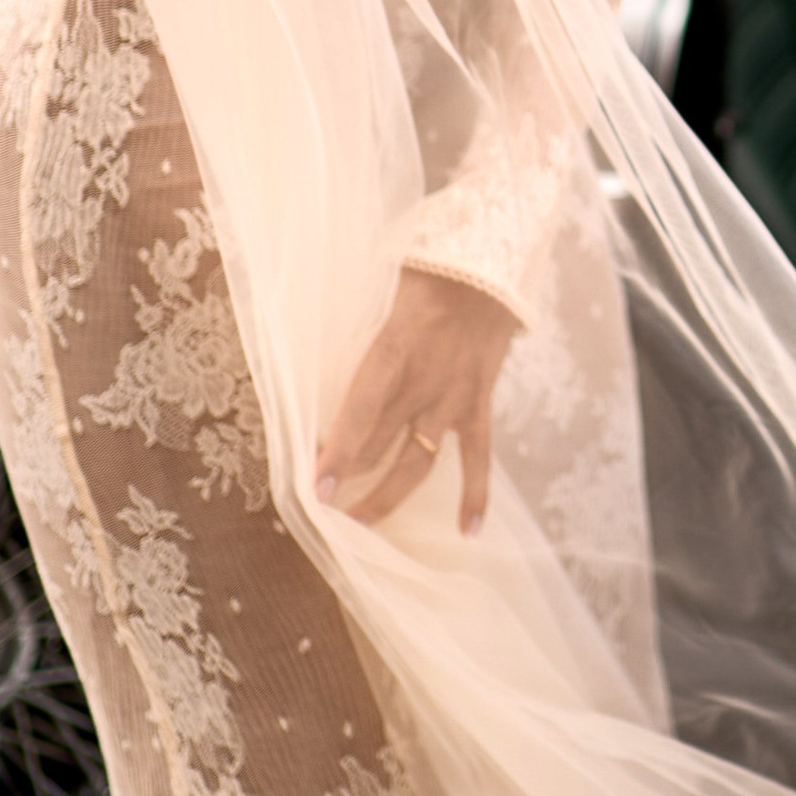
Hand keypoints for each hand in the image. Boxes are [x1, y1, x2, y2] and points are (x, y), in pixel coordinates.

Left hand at [314, 266, 512, 534]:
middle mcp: (425, 382)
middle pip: (379, 443)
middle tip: (319, 507)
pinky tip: (468, 531)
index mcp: (396, 349)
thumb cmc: (429, 269)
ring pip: (418, 461)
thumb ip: (352, 319)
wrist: (493, 264)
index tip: (317, 488)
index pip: (361, 412)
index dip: (338, 453)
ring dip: (387, 496)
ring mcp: (455, 398)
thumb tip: (302, 324)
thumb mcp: (382, 284)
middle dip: (346, 476)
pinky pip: (478, 456)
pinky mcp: (478, 403)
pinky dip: (476, 494)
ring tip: (359, 526)